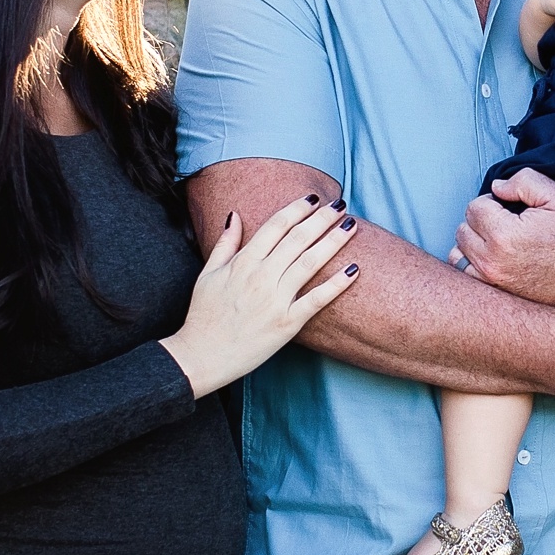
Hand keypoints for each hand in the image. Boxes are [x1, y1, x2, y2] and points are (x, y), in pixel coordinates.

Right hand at [160, 195, 357, 397]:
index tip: (314, 198)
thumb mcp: (207, 274)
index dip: (297, 208)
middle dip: (322, 218)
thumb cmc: (203, 316)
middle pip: (298, 239)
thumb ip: (225, 243)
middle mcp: (261, 277)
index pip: (276, 226)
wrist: (201, 356)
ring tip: (351, 225)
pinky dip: (336, 285)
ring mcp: (275, 300)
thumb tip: (235, 215)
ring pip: (310, 263)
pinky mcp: (287, 324)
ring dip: (333, 241)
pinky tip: (353, 269)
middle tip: (340, 204)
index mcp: (242, 263)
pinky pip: (316, 300)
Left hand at [453, 169, 554, 310]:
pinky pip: (468, 278)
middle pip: (463, 230)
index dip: (493, 201)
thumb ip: (524, 181)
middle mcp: (493, 263)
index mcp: (505, 236)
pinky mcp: (499, 298)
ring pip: (458, 255)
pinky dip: (474, 266)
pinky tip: (496, 260)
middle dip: (481, 220)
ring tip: (499, 241)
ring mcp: (494, 284)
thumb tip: (497, 188)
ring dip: (473, 243)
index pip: (474, 207)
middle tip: (508, 222)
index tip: (511, 207)